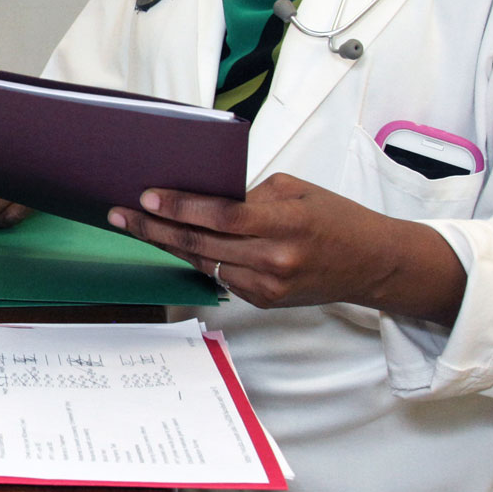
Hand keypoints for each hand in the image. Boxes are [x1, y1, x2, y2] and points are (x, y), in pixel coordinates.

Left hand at [106, 173, 466, 323]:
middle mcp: (275, 259)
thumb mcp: (296, 191)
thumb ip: (249, 195)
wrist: (373, 264)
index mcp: (286, 224)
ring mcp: (268, 285)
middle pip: (201, 243)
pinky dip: (196, 259)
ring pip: (203, 263)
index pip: (221, 216)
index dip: (180, 207)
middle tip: (119, 214)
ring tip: (135, 226)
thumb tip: (200, 199)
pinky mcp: (264, 301)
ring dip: (167, 244)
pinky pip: (219, 277)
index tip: (146, 197)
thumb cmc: (334, 218)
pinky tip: (173, 243)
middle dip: (154, 228)